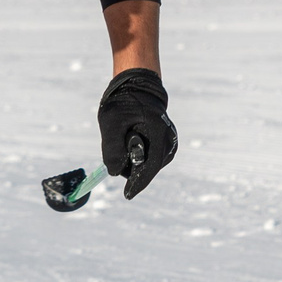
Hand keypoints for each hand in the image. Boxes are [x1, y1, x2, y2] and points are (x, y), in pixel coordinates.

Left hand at [98, 68, 177, 198]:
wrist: (137, 87)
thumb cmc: (123, 102)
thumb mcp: (111, 122)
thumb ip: (112, 148)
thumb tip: (114, 172)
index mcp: (158, 132)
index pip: (151, 166)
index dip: (138, 182)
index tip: (127, 194)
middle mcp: (169, 139)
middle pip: (150, 167)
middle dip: (132, 167)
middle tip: (118, 149)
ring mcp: (170, 141)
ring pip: (150, 164)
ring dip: (135, 161)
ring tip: (126, 139)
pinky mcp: (166, 143)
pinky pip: (151, 158)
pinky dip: (139, 157)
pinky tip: (131, 142)